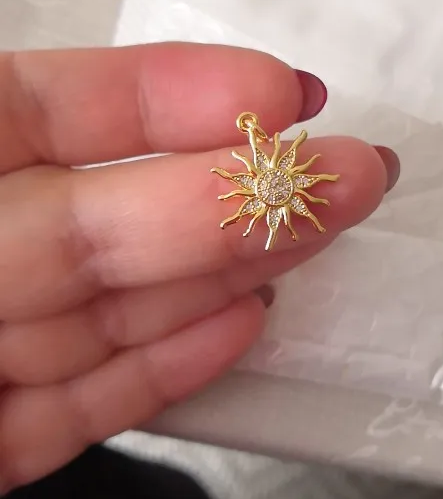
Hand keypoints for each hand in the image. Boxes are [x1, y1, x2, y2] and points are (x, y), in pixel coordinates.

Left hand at [0, 43, 394, 491]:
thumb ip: (41, 210)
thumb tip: (208, 171)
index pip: (56, 109)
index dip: (166, 95)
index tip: (276, 92)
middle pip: (104, 216)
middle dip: (233, 191)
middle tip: (346, 171)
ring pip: (109, 307)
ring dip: (222, 270)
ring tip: (320, 230)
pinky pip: (79, 406)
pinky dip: (162, 371)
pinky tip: (243, 323)